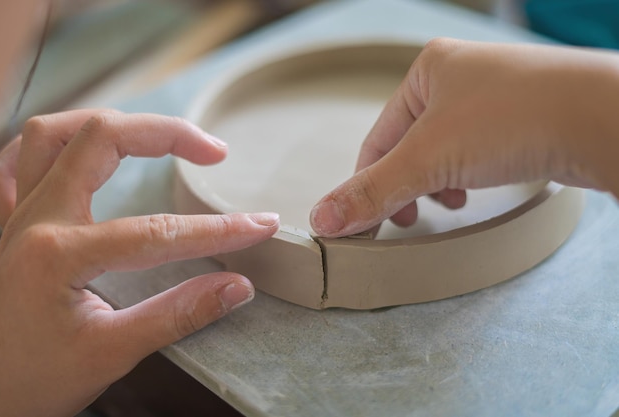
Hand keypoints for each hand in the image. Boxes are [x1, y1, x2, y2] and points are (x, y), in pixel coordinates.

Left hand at [0, 110, 279, 416]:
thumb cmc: (33, 381)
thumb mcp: (112, 353)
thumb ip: (179, 314)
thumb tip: (237, 288)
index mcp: (58, 254)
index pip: (156, 232)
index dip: (217, 229)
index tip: (260, 225)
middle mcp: (36, 219)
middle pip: (102, 138)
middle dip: (167, 133)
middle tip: (215, 151)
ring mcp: (20, 216)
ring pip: (56, 133)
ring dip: (112, 125)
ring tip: (157, 137)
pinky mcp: (15, 223)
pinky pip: (19, 161)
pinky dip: (56, 146)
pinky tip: (84, 155)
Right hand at [310, 38, 618, 236]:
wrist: (602, 119)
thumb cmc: (518, 117)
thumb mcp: (429, 158)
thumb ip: (373, 190)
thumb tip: (324, 218)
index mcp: (429, 69)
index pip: (379, 137)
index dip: (367, 183)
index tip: (363, 221)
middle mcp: (460, 77)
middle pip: (411, 145)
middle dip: (406, 186)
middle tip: (405, 219)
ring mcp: (494, 97)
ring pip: (443, 151)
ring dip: (435, 184)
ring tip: (445, 206)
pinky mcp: (522, 119)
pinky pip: (475, 152)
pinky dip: (466, 176)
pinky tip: (472, 191)